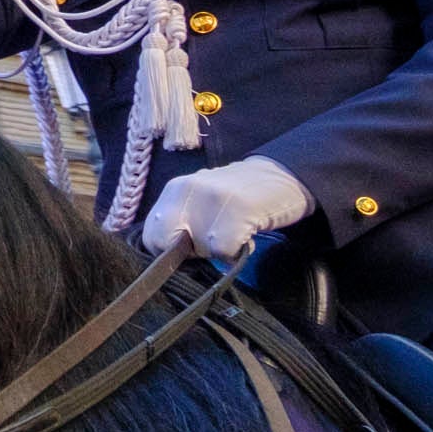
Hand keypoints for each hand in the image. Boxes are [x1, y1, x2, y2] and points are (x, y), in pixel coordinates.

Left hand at [140, 157, 313, 262]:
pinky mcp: (239, 208)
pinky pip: (225, 249)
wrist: (283, 174)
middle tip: (213, 242)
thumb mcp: (201, 202)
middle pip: (164, 243)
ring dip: (218, 251)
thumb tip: (165, 257)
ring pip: (200, 248)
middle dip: (188, 253)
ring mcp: (212, 197)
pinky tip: (247, 237)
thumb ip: (180, 222)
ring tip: (235, 234)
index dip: (169, 251)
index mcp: (174, 189)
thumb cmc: (239, 196)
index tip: (193, 246)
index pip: (150, 235)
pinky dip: (237, 252)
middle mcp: (187, 189)